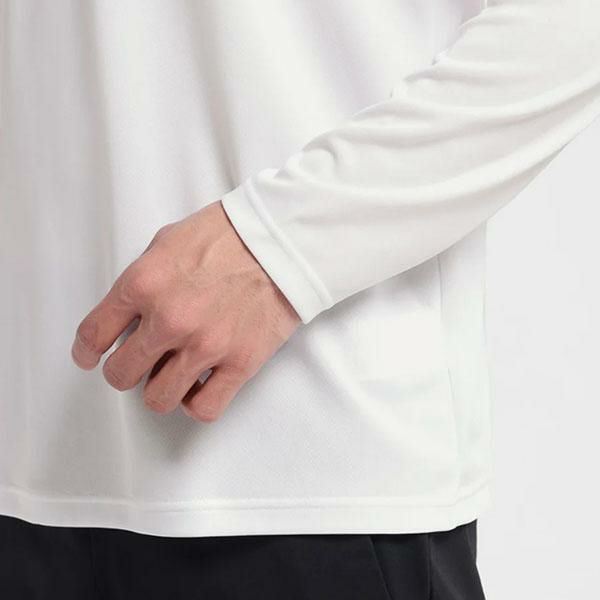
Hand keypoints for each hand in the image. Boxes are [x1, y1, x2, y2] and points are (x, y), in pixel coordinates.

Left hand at [71, 201, 300, 421]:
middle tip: (140, 362)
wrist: (282, 240)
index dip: (87, 352)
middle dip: (126, 371)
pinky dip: (196, 403)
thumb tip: (128, 315)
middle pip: (121, 374)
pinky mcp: (240, 363)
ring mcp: (205, 345)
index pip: (93, 334)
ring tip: (172, 374)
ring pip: (157, 400)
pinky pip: (203, 409)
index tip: (91, 358)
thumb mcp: (167, 242)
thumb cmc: (228, 235)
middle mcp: (169, 319)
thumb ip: (141, 281)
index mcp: (144, 284)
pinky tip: (201, 385)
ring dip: (160, 389)